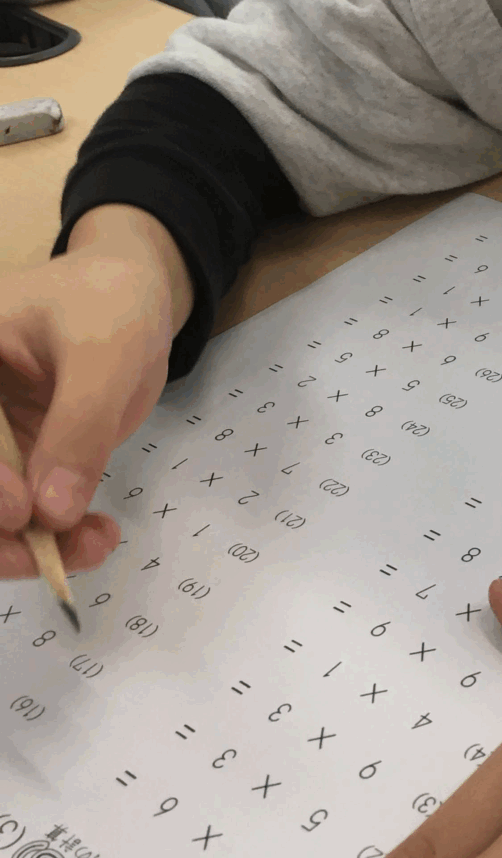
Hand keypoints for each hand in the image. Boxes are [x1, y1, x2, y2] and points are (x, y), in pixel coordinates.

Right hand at [0, 210, 188, 574]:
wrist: (131, 300)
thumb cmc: (109, 302)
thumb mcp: (105, 350)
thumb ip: (80, 423)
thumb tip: (52, 512)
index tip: (21, 510)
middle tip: (48, 558)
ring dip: (27, 548)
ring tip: (92, 546)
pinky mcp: (14, 467)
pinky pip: (21, 519)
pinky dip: (53, 539)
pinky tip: (94, 538)